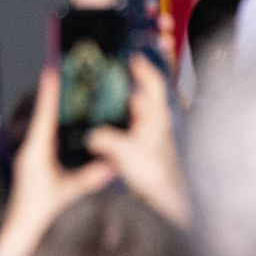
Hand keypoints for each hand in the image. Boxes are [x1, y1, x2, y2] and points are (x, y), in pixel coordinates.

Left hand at [0, 68, 115, 255]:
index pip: (44, 115)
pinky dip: (52, 125)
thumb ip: (91, 177)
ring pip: (41, 126)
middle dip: (52, 95)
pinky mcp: (32, 166)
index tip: (53, 70)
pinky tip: (63, 122)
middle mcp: (29, 151)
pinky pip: (42, 138)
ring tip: (65, 91)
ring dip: (51, 109)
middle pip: (41, 116)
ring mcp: (29, 158)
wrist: (22, 233)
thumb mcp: (70, 193)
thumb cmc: (42, 214)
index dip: (49, 92)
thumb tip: (114, 164)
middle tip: (63, 73)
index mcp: (36, 153)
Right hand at [85, 56, 186, 224]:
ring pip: (127, 113)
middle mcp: (152, 122)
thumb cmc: (155, 175)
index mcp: (155, 117)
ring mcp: (145, 134)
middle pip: (135, 96)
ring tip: (91, 100)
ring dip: (112, 107)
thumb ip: (107, 141)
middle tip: (98, 78)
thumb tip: (91, 134)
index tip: (130, 57)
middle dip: (117, 87)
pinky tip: (95, 127)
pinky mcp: (138, 146)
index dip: (142, 67)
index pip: (153, 83)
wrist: (164, 198)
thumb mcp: (127, 154)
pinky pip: (122, 127)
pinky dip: (110, 123)